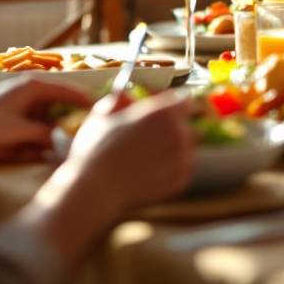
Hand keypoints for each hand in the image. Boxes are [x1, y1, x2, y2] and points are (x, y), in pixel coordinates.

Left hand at [0, 76, 92, 162]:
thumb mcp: (19, 133)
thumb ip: (47, 136)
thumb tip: (71, 142)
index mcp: (34, 86)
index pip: (70, 90)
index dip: (88, 102)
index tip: (105, 114)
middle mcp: (32, 91)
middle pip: (65, 102)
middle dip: (78, 116)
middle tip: (94, 131)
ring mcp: (25, 104)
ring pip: (55, 114)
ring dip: (65, 126)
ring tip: (79, 140)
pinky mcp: (19, 118)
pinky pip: (43, 124)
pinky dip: (52, 133)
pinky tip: (58, 145)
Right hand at [16, 89, 195, 274]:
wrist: (94, 188)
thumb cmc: (95, 149)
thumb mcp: (102, 113)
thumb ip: (120, 99)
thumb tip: (127, 95)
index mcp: (163, 112)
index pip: (186, 100)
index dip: (175, 105)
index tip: (168, 111)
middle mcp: (179, 134)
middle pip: (189, 126)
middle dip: (176, 130)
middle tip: (153, 138)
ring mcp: (182, 159)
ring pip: (188, 149)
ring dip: (175, 151)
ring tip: (148, 158)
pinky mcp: (181, 181)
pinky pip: (182, 170)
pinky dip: (171, 171)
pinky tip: (149, 172)